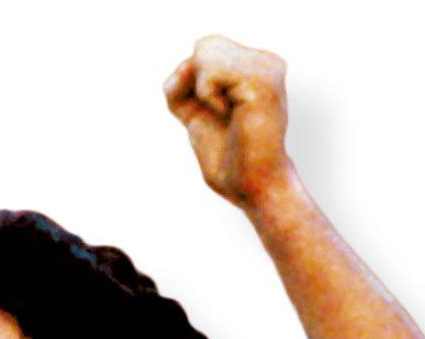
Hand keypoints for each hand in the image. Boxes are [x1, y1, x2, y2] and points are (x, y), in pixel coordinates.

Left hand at [164, 35, 293, 209]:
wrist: (252, 186)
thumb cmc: (228, 158)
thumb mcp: (196, 116)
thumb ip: (183, 90)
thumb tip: (179, 70)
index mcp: (257, 67)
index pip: (206, 49)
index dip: (192, 83)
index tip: (214, 112)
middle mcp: (266, 62)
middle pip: (205, 45)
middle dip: (194, 84)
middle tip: (218, 113)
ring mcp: (267, 68)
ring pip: (206, 51)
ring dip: (202, 92)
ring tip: (227, 114)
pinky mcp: (262, 82)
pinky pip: (210, 70)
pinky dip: (206, 96)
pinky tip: (228, 114)